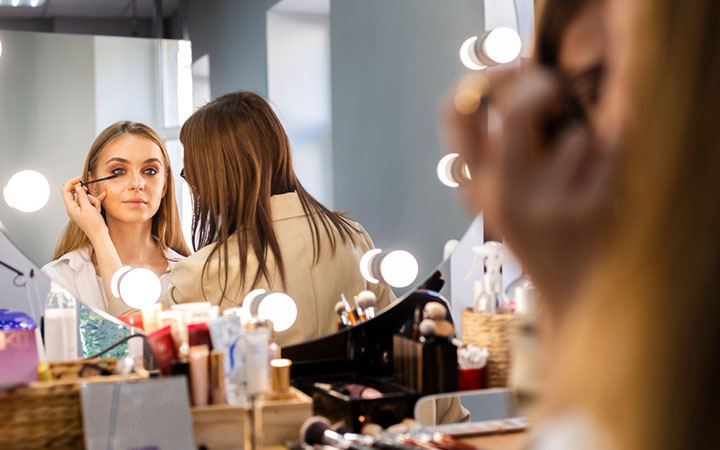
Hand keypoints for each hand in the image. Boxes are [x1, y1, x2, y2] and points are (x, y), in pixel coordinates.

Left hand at [61, 177, 108, 242]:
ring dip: (94, 200)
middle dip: (86, 194)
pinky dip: (95, 201)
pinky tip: (102, 196)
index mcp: (71, 208)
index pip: (66, 191)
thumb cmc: (93, 224)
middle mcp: (73, 208)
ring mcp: (80, 210)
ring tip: (97, 209)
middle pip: (77, 194)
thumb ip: (82, 197)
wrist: (99, 235)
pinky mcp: (86, 211)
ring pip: (85, 198)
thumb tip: (78, 188)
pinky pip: (90, 202)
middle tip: (89, 193)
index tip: (78, 179)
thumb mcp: (88, 208)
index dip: (71, 183)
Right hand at [445, 69, 615, 313]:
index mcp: (472, 183)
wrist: (569, 290)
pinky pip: (607, 151)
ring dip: (583, 143)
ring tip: (578, 174)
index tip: (511, 69)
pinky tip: (598, 185)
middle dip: (541, 86)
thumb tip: (521, 76)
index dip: (483, 77)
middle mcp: (500, 194)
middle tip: (554, 89)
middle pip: (516, 109)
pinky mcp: (587, 211)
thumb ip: (496, 143)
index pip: (454, 111)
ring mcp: (545, 204)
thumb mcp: (499, 191)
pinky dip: (609, 157)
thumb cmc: (537, 226)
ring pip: (576, 135)